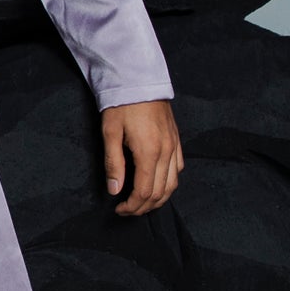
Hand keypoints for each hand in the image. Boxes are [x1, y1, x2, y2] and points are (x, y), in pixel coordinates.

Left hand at [102, 100, 182, 216]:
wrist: (140, 80)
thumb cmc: (122, 105)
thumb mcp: (110, 133)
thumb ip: (113, 164)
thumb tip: (114, 190)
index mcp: (149, 152)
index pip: (144, 191)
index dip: (132, 206)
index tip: (119, 209)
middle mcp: (166, 152)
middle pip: (160, 192)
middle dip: (144, 207)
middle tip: (128, 210)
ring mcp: (174, 146)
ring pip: (173, 184)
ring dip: (159, 199)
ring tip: (143, 203)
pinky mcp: (177, 140)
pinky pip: (179, 169)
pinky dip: (170, 183)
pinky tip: (159, 184)